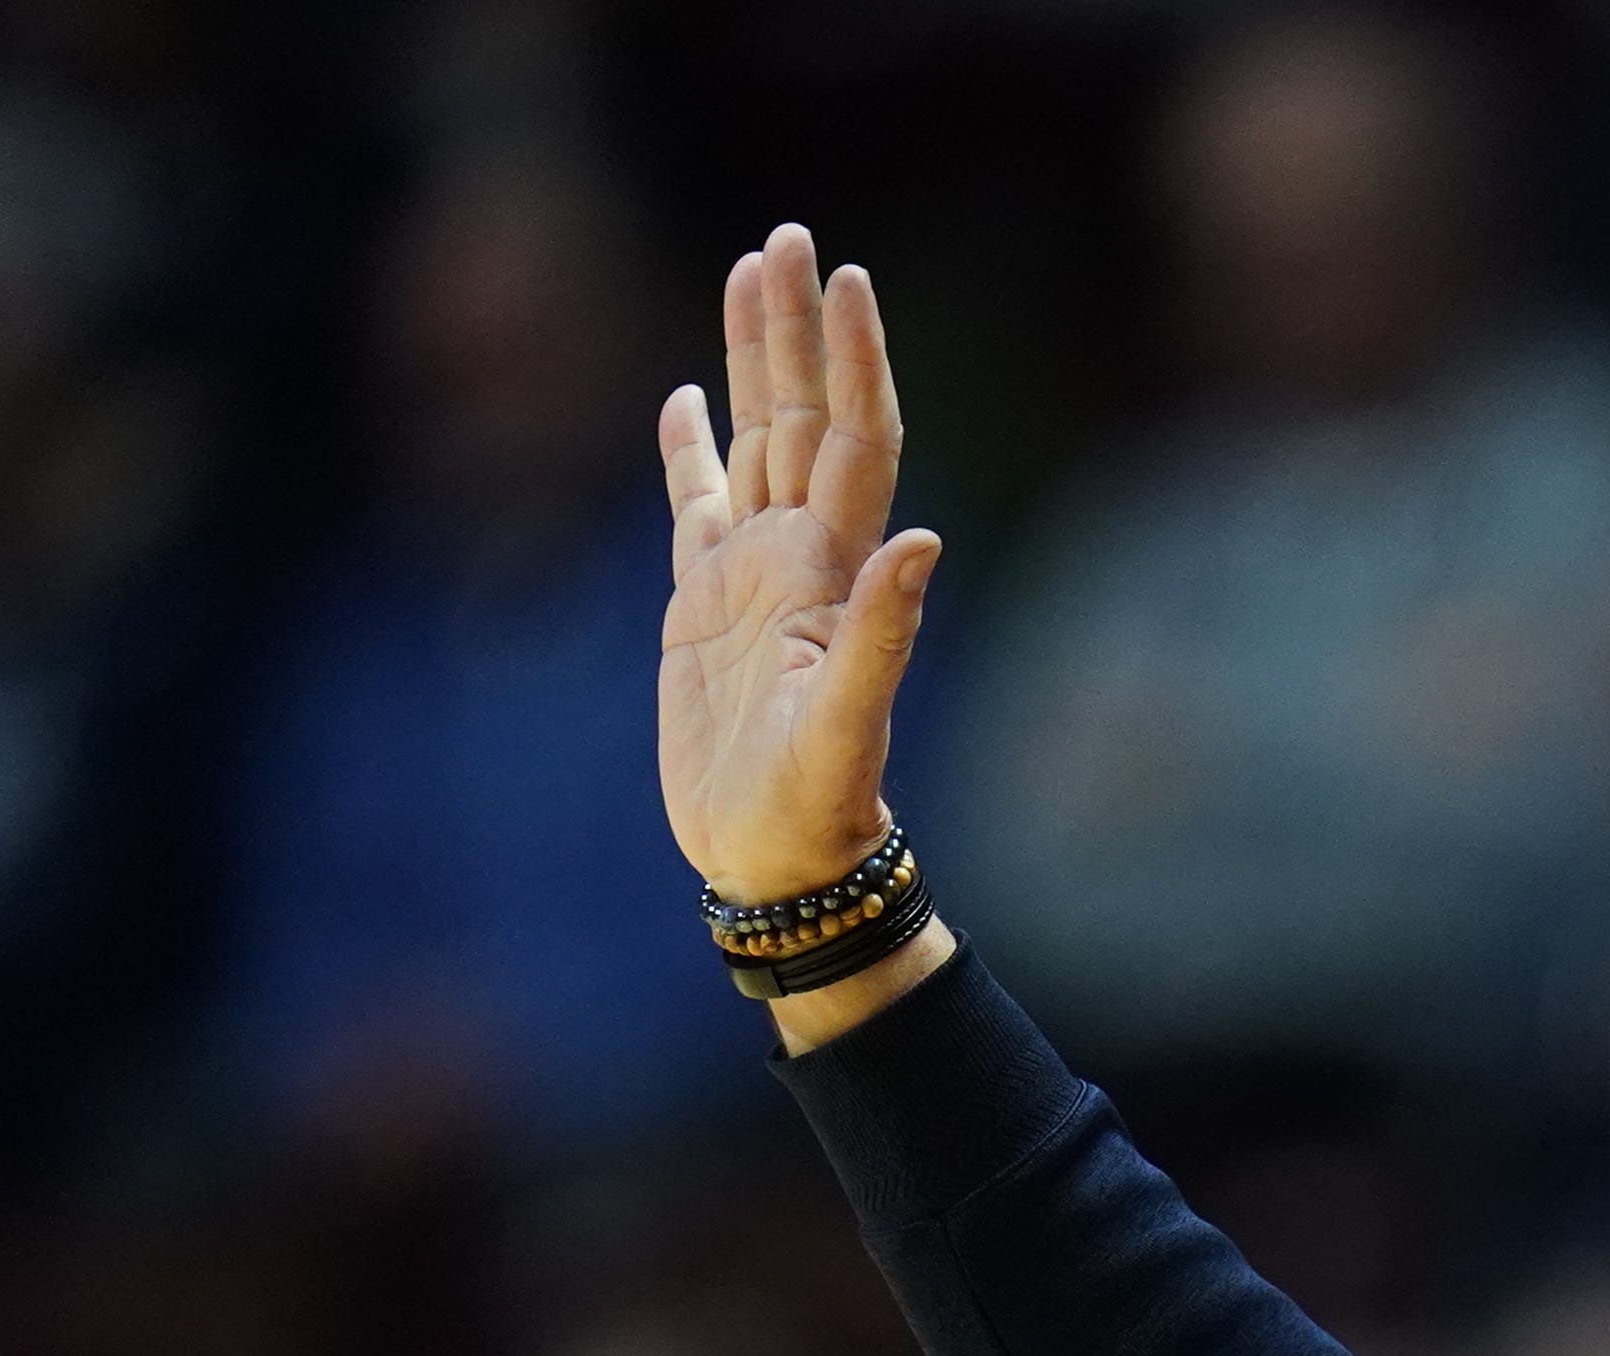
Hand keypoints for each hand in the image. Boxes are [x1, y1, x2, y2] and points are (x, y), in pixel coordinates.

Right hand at [654, 225, 943, 913]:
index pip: (851, 439)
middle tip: (792, 237)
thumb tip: (924, 545)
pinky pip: (694, 503)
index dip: (853, 361)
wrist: (777, 865)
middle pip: (799, 414)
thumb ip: (884, 637)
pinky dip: (690, 448)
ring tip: (748, 271)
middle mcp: (797, 557)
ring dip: (750, 357)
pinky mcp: (700, 605)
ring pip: (752, 438)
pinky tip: (685, 398)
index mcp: (830, 572)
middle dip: (796, 327)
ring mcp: (749, 576)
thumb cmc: (814, 810)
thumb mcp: (847, 728)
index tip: (848, 279)